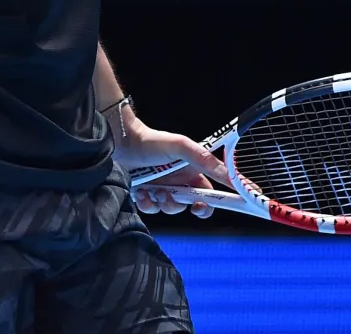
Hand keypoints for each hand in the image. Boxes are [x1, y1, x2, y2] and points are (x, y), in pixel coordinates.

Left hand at [111, 109, 230, 219]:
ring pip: (171, 209)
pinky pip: (152, 209)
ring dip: (164, 202)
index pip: (210, 191)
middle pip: (191, 205)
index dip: (217, 201)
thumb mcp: (181, 146)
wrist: (122, 144)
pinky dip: (148, 204)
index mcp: (192, 171)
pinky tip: (142, 192)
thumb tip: (228, 174)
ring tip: (155, 190)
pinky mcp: (147, 196)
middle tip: (178, 199)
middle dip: (185, 205)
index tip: (215, 207)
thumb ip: (204, 159)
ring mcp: (163, 190)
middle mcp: (180, 182)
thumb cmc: (152, 141)